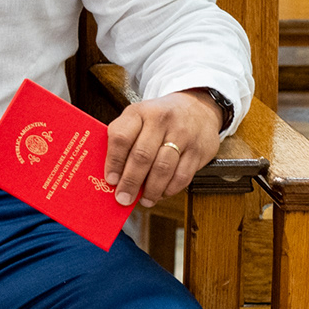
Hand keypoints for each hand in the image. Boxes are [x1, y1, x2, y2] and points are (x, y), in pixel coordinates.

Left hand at [102, 90, 222, 207]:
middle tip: (123, 198)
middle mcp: (161, 120)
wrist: (197, 107)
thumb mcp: (138, 118)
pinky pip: (183, 175)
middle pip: (142, 156)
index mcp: (139, 112)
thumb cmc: (159, 118)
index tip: (110, 180)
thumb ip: (124, 140)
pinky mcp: (198, 150)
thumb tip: (112, 176)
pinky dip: (170, 189)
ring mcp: (182, 134)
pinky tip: (162, 194)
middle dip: (131, 182)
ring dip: (151, 190)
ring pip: (163, 168)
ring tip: (144, 200)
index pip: (121, 137)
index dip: (113, 161)